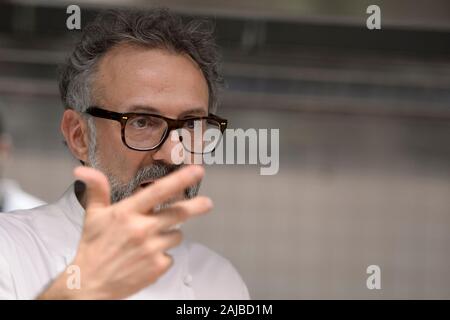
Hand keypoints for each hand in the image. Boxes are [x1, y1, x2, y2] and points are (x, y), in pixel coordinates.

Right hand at [38, 165, 211, 298]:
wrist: (90, 284)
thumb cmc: (93, 248)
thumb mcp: (93, 216)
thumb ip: (97, 190)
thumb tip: (84, 171)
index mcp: (127, 213)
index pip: (158, 191)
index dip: (180, 180)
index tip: (197, 171)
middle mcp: (142, 229)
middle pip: (179, 213)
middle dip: (196, 207)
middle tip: (207, 203)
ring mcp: (152, 249)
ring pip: (177, 235)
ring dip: (169, 234)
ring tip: (150, 240)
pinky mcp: (158, 266)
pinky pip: (171, 255)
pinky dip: (163, 255)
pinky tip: (147, 257)